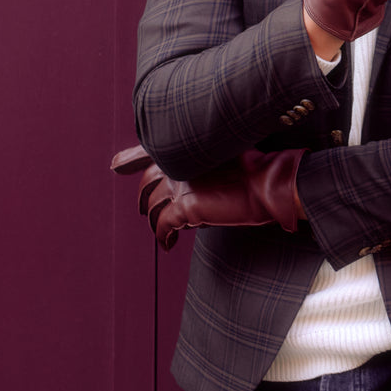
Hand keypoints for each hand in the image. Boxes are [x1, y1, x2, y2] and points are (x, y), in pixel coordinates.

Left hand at [111, 145, 306, 250]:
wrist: (273, 184)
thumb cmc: (261, 170)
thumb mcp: (234, 159)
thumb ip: (212, 164)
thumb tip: (204, 176)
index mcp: (192, 146)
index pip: (153, 151)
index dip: (133, 158)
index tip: (118, 165)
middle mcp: (182, 162)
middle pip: (149, 180)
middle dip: (145, 196)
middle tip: (146, 209)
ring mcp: (182, 184)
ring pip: (152, 205)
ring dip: (153, 219)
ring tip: (162, 231)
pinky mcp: (186, 206)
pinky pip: (163, 225)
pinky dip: (163, 236)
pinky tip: (168, 244)